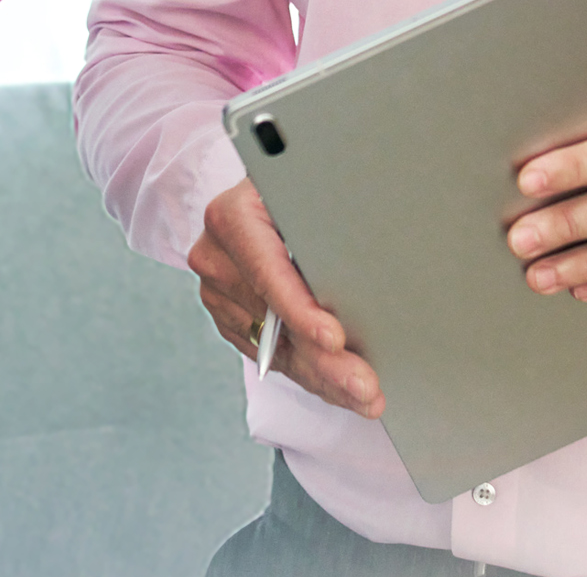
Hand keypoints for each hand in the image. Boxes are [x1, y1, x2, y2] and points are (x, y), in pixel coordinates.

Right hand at [190, 183, 381, 417]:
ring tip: (364, 396)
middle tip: (364, 387)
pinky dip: (307, 375)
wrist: (271, 199)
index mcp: (231, 217)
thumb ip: (330, 221)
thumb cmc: (303, 191)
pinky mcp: (228, 318)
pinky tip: (339, 388)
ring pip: (273, 350)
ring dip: (321, 376)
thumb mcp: (315, 193)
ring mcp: (218, 292)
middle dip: (323, 360)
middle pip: (274, 321)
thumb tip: (371, 257)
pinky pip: (270, 358)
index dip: (300, 312)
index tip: (335, 340)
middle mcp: (215, 257)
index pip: (267, 273)